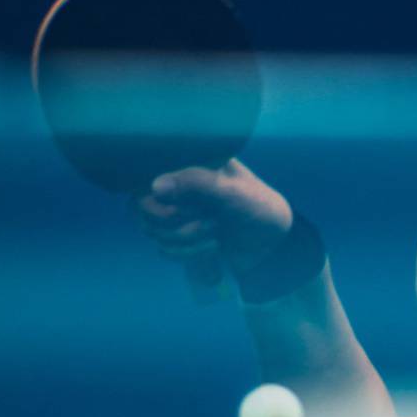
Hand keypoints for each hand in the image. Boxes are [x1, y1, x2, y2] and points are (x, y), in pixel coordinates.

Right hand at [133, 159, 293, 273]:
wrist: (273, 247)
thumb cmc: (258, 208)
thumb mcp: (232, 191)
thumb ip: (196, 183)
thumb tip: (155, 186)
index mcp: (188, 162)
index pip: (147, 175)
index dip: (161, 200)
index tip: (187, 209)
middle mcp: (177, 184)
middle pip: (143, 207)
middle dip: (176, 224)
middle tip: (210, 224)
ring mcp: (176, 211)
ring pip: (152, 231)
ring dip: (185, 241)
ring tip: (216, 236)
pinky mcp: (179, 236)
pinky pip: (164, 249)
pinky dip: (187, 255)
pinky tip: (212, 249)